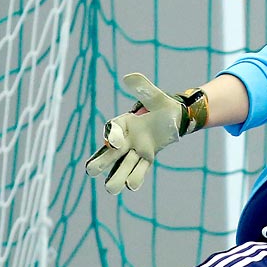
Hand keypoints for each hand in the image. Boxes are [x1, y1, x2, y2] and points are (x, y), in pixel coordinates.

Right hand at [86, 73, 183, 193]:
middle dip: (101, 161)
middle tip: (91, 170)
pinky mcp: (147, 158)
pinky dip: (137, 177)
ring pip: (124, 165)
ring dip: (118, 175)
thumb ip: (143, 88)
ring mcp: (135, 150)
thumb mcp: (155, 96)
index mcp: (124, 122)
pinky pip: (140, 169)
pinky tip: (132, 186)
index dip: (112, 136)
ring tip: (112, 188)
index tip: (114, 142)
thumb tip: (128, 77)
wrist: (176, 117)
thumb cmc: (163, 106)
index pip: (113, 129)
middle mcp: (126, 139)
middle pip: (110, 152)